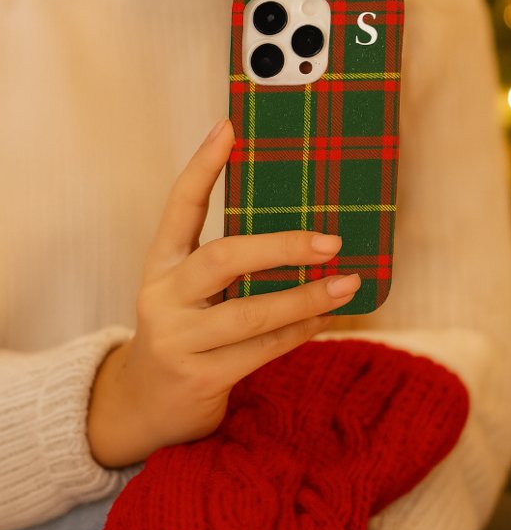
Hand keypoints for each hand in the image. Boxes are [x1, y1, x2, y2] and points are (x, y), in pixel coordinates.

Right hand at [87, 119, 360, 467]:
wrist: (144, 402)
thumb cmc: (183, 331)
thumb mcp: (190, 290)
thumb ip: (227, 264)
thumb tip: (299, 234)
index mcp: (160, 265)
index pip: (179, 206)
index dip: (202, 166)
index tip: (229, 127)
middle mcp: (162, 297)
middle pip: (223, 259)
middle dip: (281, 247)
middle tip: (330, 241)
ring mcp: (178, 341)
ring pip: (251, 313)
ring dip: (306, 296)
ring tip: (347, 282)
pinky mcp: (200, 378)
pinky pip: (263, 350)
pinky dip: (301, 330)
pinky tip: (326, 316)